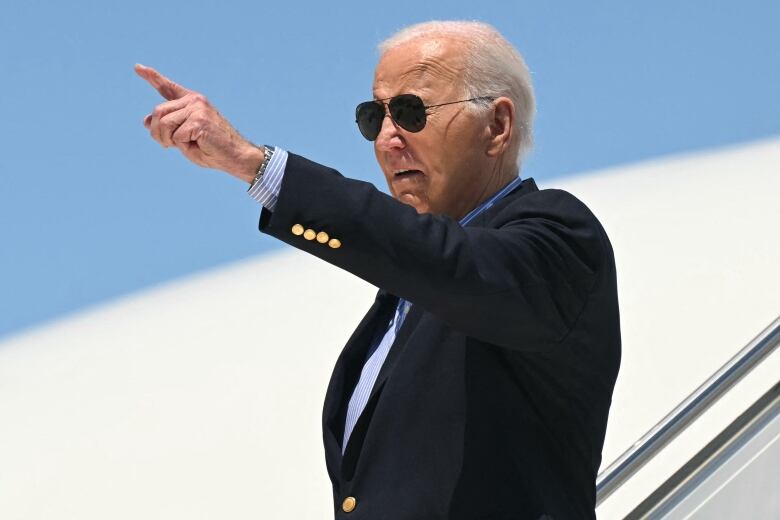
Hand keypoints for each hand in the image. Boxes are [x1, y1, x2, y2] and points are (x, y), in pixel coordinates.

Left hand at [135, 64, 262, 182]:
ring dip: (167, 140)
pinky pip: (176, 135)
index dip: (153, 77)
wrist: (237, 157)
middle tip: (168, 145)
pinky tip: (198, 145)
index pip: (168, 88)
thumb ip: (168, 127)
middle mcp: (194, 100)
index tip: (138, 68)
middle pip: (158, 111)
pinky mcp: (199, 120)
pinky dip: (182, 146)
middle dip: (158, 132)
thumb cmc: (213, 150)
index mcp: (192, 102)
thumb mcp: (184, 138)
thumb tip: (146, 120)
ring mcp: (197, 108)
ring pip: (163, 123)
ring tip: (184, 146)